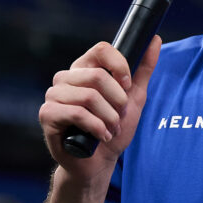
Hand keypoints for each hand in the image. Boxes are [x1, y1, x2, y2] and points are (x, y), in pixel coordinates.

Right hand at [39, 37, 160, 181]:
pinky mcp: (47, 114)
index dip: (119, 66)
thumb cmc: (113, 128)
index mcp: (84, 69)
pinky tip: (101, 136)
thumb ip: (143, 69)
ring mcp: (54, 95)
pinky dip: (96, 127)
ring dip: (108, 118)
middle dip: (117, 101)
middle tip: (120, 116)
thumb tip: (155, 39)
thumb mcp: (134, 97)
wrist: (99, 162)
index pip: (101, 49)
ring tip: (111, 129)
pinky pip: (76, 113)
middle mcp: (66, 78)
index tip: (128, 85)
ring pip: (89, 96)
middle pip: (97, 75)